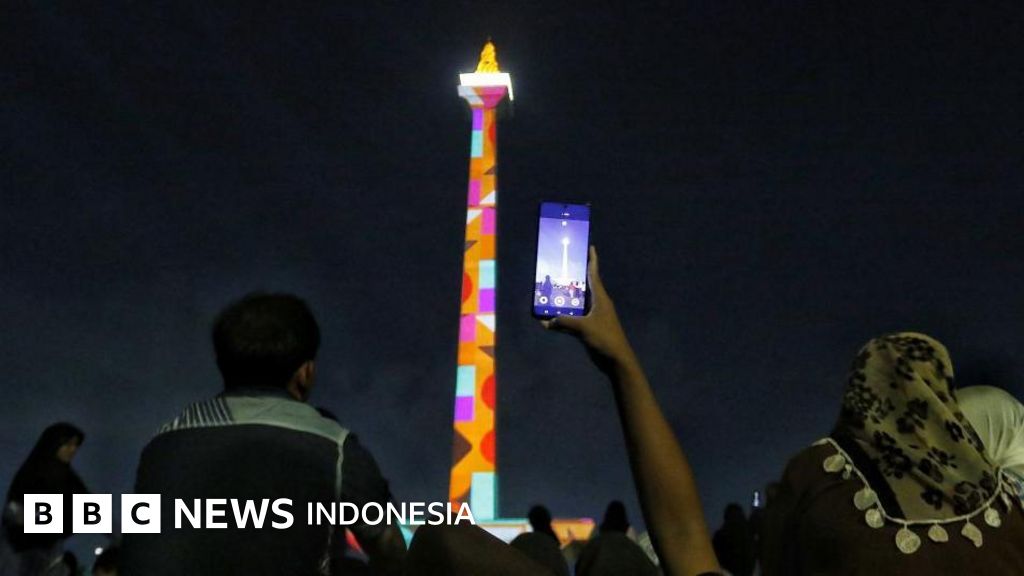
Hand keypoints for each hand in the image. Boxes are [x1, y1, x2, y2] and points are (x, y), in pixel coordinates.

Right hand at [541, 247, 634, 370]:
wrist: (617, 358)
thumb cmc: (604, 337)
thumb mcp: (583, 327)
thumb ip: (565, 322)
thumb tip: (546, 321)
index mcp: (600, 298)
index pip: (594, 274)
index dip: (592, 260)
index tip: (590, 247)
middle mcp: (598, 303)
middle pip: (585, 286)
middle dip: (575, 277)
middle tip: (561, 268)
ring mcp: (595, 315)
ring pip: (579, 302)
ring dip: (568, 297)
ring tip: (553, 290)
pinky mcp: (592, 327)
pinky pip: (577, 316)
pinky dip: (567, 315)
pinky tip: (555, 317)